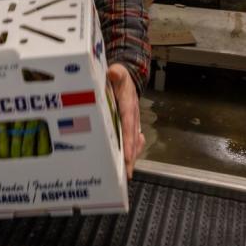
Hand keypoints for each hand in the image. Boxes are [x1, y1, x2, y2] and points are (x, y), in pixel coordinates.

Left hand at [108, 63, 143, 178]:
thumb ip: (116, 73)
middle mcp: (133, 116)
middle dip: (130, 156)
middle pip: (132, 139)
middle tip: (126, 173)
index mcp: (129, 105)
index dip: (128, 141)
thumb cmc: (120, 77)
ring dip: (130, 157)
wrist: (127, 77)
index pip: (128, 125)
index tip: (127, 155)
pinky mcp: (128, 125)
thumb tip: (113, 73)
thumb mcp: (118, 71)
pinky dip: (130, 152)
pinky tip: (127, 162)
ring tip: (125, 173)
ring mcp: (132, 122)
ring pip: (133, 143)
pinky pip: (131, 141)